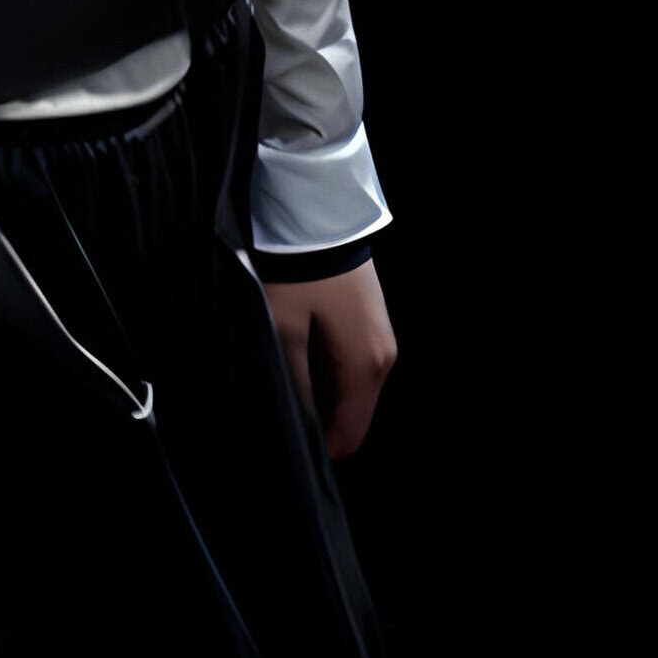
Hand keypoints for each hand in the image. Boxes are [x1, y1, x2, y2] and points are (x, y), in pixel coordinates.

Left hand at [262, 258, 396, 460]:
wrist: (319, 209)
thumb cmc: (299, 273)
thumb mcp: (284, 329)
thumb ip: (291, 384)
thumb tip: (293, 426)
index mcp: (367, 368)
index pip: (350, 435)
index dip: (318, 448)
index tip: (283, 441)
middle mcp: (383, 359)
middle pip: (351, 412)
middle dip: (316, 418)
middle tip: (274, 404)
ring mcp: (380, 336)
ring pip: (349, 387)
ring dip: (318, 390)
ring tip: (279, 376)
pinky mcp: (369, 317)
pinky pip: (350, 361)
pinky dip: (324, 367)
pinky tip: (296, 351)